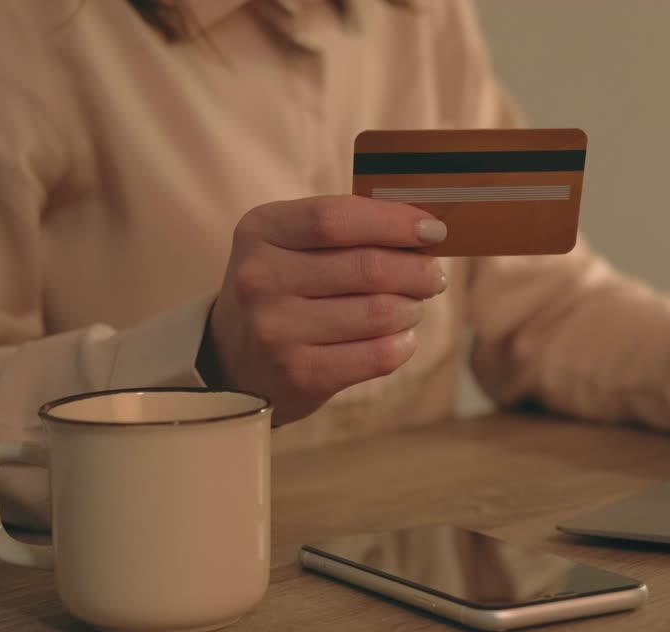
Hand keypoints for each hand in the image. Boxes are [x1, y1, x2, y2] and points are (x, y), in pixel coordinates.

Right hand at [206, 195, 448, 423]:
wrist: (235, 360)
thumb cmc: (284, 289)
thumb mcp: (292, 244)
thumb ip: (348, 230)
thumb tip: (424, 231)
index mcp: (261, 231)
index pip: (337, 218)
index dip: (394, 223)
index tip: (434, 231)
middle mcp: (261, 278)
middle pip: (368, 268)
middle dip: (417, 271)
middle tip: (433, 276)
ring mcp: (276, 330)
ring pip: (380, 313)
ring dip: (412, 308)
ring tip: (412, 307)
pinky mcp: (300, 374)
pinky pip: (379, 356)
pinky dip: (403, 344)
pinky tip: (401, 337)